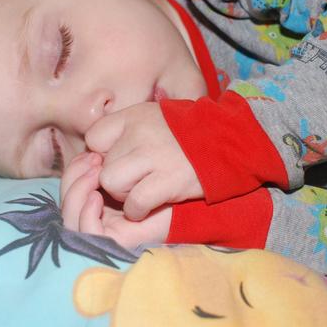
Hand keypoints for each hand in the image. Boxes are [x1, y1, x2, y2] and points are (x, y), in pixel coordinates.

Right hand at [59, 151, 171, 248]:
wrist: (195, 197)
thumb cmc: (169, 177)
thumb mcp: (134, 160)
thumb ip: (111, 156)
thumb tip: (89, 148)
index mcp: (100, 198)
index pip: (70, 187)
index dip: (73, 170)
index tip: (91, 152)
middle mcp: (99, 216)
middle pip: (65, 201)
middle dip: (73, 177)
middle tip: (93, 159)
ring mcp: (106, 230)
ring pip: (70, 217)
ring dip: (76, 193)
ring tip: (96, 173)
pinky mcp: (116, 242)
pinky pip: (88, 231)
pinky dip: (85, 215)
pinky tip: (96, 197)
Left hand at [85, 102, 202, 220]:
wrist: (232, 141)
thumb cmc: (190, 136)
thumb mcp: (154, 120)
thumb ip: (127, 133)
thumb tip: (98, 156)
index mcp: (134, 116)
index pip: (94, 138)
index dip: (102, 156)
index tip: (119, 163)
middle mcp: (139, 132)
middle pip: (101, 166)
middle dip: (115, 180)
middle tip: (136, 181)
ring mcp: (153, 155)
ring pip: (111, 183)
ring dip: (123, 195)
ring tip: (143, 191)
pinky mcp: (168, 179)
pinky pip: (134, 203)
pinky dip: (138, 210)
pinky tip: (150, 205)